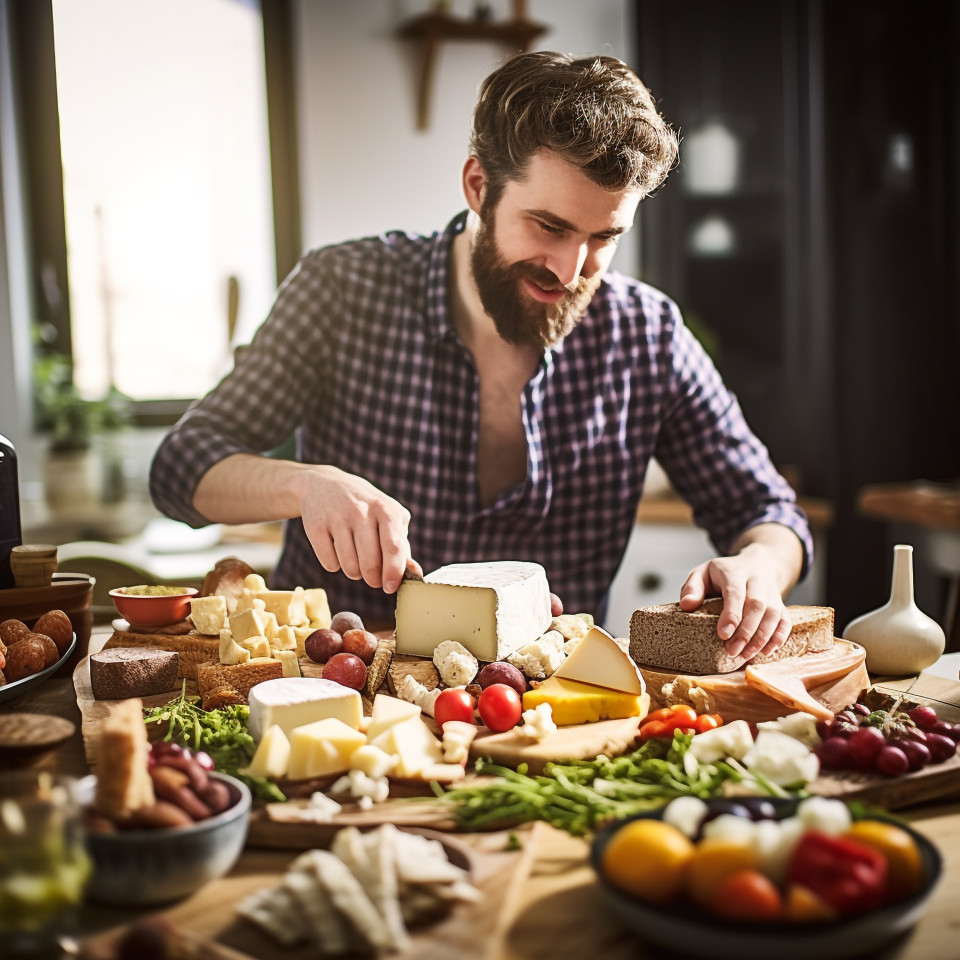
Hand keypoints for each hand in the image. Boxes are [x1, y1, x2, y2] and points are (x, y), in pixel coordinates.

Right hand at [298, 466, 420, 593]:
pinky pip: (330, 564)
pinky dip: (335, 565)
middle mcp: (361, 511)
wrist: (323, 484)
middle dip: (373, 578)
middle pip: (370, 563)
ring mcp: (336, 518)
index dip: (393, 572)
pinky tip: (337, 550)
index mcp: (385, 509)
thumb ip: (401, 546)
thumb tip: (415, 573)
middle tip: (373, 577)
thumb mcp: (388, 517)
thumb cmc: (365, 507)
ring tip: (355, 558)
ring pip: (349, 567)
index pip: (393, 547)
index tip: (391, 588)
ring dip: (354, 572)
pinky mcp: (315, 526)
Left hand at [679, 550, 791, 660]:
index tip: (723, 634)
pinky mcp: (781, 604)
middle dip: (746, 631)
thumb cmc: (724, 573)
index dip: (732, 614)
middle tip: (732, 651)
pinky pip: (785, 620)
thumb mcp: (703, 573)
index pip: (736, 592)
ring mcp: (772, 593)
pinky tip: (766, 652)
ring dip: (762, 637)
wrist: (758, 564)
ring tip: (746, 655)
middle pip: (757, 605)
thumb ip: (692, 588)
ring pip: (773, 614)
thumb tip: (686, 606)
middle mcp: (757, 581)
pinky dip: (779, 637)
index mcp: (735, 572)